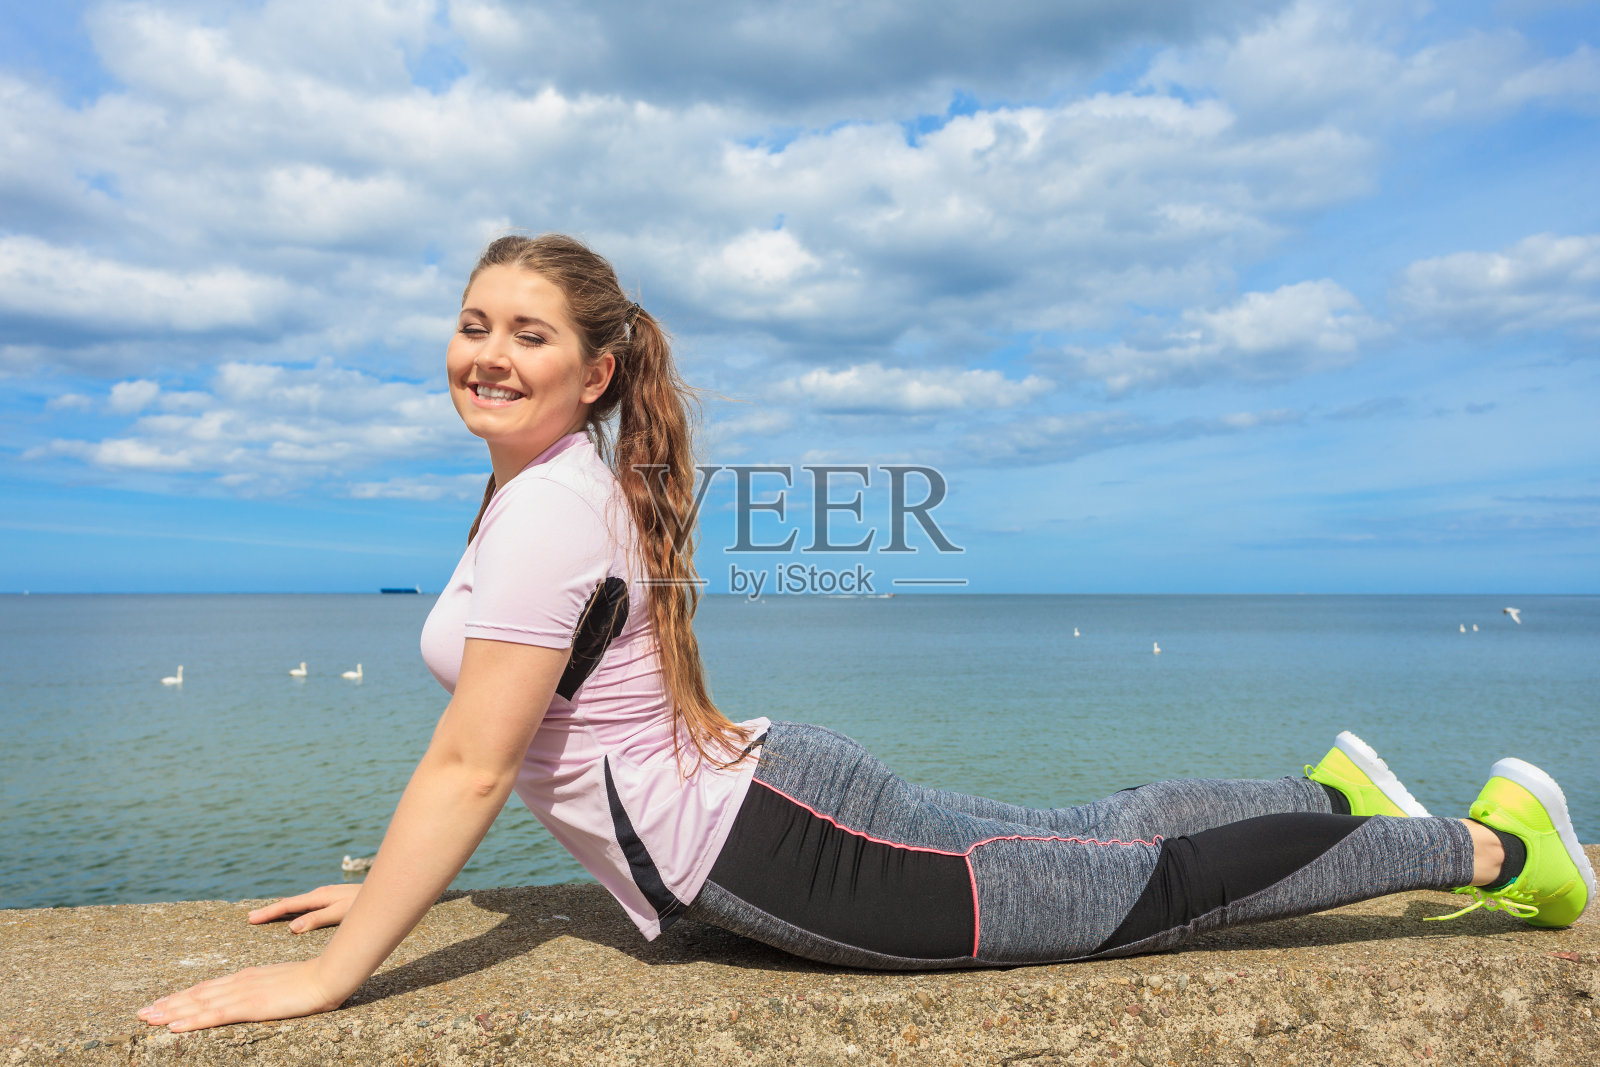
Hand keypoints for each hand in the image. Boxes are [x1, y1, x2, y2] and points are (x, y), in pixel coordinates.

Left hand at [137, 959, 343, 1032]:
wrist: (328, 975)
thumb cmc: (313, 979)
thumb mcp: (282, 982)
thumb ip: (264, 988)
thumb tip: (255, 996)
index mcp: (247, 977)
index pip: (207, 987)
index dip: (182, 995)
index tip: (161, 1001)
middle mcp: (239, 982)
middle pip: (196, 994)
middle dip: (168, 1004)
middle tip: (142, 1012)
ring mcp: (243, 994)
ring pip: (198, 1004)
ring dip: (170, 1012)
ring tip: (147, 1018)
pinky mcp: (250, 1007)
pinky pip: (214, 1015)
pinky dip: (191, 1021)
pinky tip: (174, 1027)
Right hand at [247, 884, 360, 933]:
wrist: (388, 891)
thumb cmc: (366, 904)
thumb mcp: (342, 913)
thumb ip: (318, 919)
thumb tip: (291, 927)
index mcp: (319, 896)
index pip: (288, 905)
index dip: (269, 913)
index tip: (251, 919)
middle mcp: (320, 894)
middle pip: (290, 903)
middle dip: (270, 910)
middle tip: (250, 918)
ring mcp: (326, 896)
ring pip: (299, 904)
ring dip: (282, 910)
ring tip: (265, 916)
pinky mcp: (333, 900)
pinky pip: (308, 905)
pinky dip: (295, 909)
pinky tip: (293, 914)